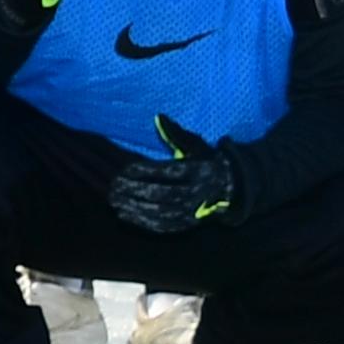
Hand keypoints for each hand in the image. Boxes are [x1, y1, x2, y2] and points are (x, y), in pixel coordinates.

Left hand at [106, 118, 244, 233]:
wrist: (229, 188)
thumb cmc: (205, 161)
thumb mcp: (196, 145)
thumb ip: (175, 133)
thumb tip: (158, 117)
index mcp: (200, 171)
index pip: (170, 172)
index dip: (147, 171)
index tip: (126, 169)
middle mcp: (198, 193)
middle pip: (164, 194)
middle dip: (136, 191)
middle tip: (114, 186)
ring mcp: (193, 212)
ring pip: (162, 212)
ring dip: (135, 208)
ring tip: (114, 201)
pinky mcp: (187, 224)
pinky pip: (164, 226)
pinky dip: (143, 222)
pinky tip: (124, 215)